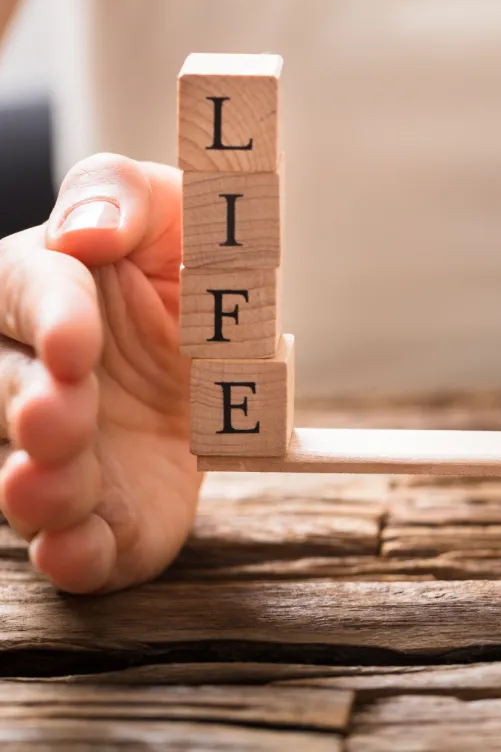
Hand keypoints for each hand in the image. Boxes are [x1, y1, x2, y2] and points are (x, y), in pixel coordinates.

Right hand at [0, 153, 198, 592]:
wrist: (227, 363)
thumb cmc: (187, 279)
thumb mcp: (174, 213)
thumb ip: (128, 198)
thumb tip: (89, 231)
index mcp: (48, 293)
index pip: (27, 295)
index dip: (52, 319)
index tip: (78, 342)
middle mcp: (38, 378)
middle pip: (9, 395)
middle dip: (35, 410)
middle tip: (64, 417)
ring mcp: (65, 454)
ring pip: (26, 478)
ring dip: (39, 489)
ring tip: (56, 488)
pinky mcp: (106, 514)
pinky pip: (77, 545)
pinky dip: (76, 554)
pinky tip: (80, 552)